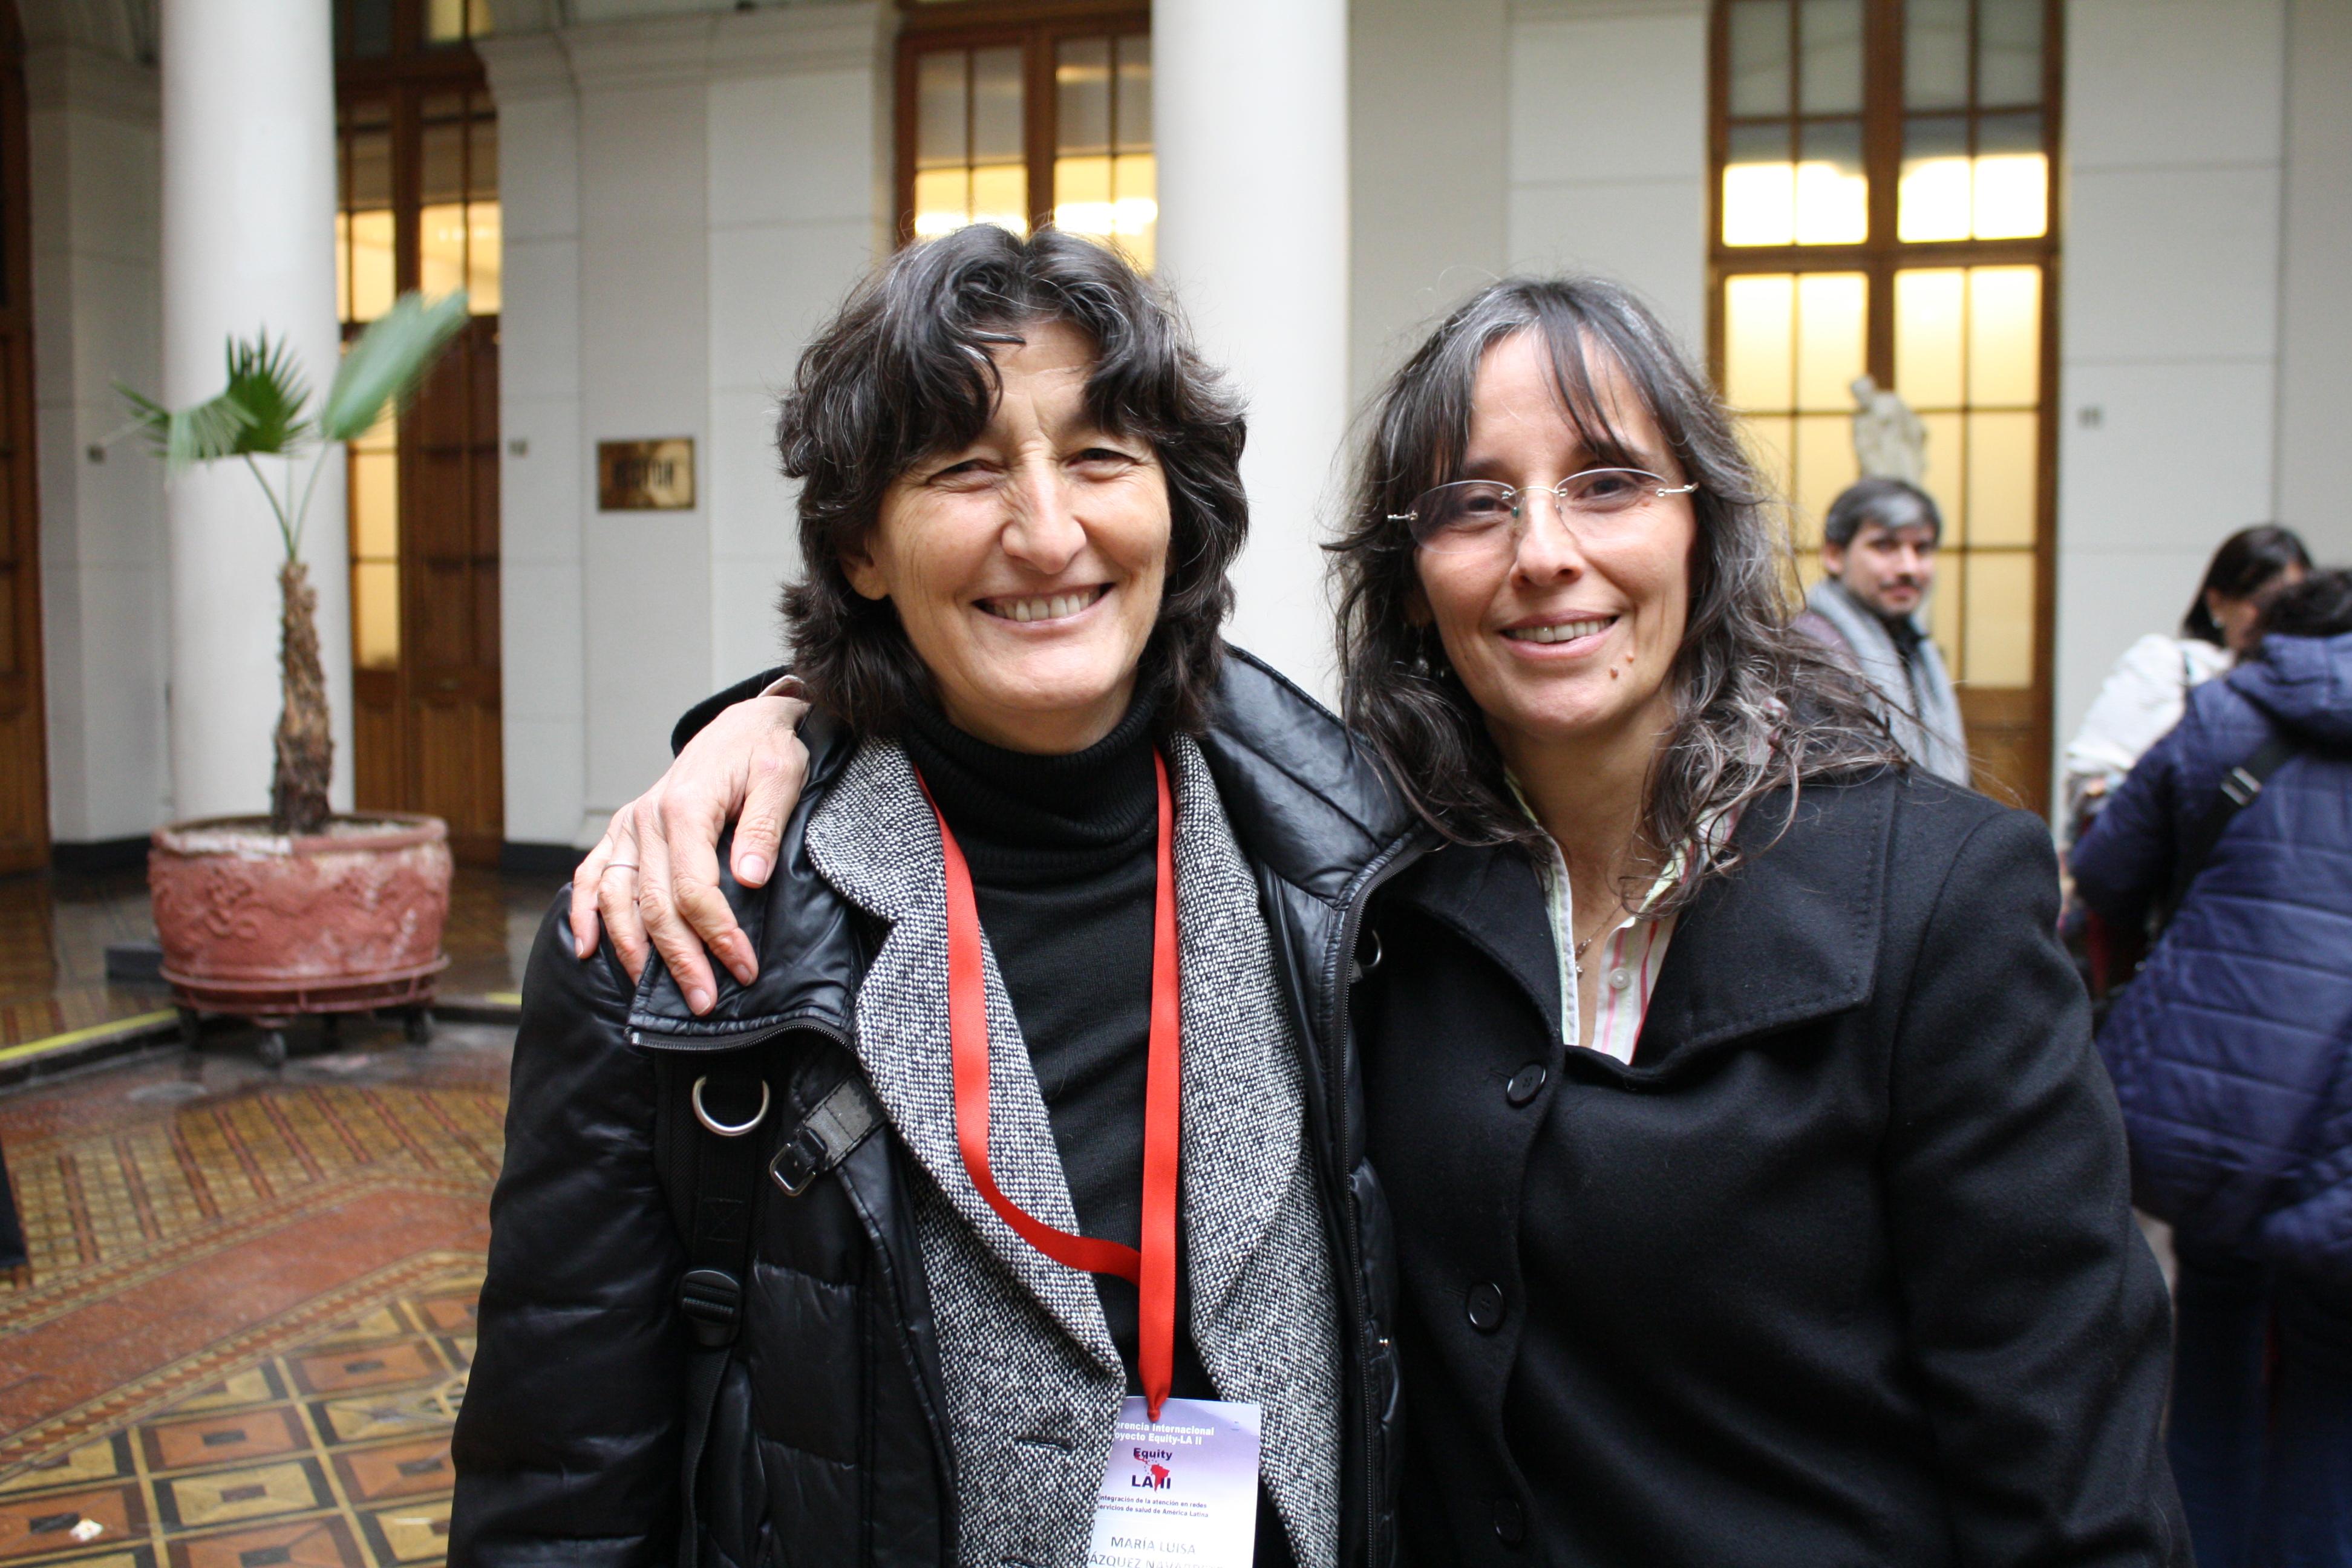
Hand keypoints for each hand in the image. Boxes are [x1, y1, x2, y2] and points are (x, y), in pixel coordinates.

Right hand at [568, 693, 810, 1012]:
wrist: (742, 724)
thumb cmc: (767, 750)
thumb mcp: (781, 777)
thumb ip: (763, 825)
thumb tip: (748, 875)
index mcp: (686, 806)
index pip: (694, 887)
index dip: (718, 933)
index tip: (743, 967)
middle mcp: (647, 818)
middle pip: (654, 904)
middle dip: (679, 959)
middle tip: (703, 1002)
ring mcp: (630, 826)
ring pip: (618, 899)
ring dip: (634, 950)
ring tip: (655, 993)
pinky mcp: (624, 830)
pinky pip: (593, 875)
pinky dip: (584, 913)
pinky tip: (587, 949)